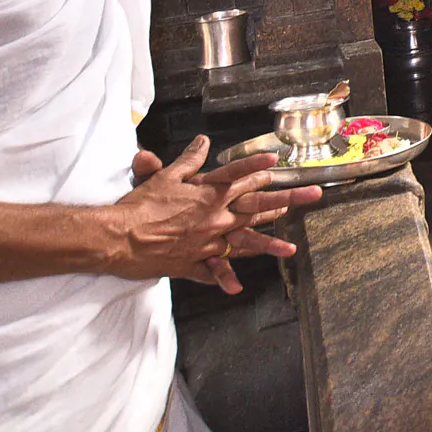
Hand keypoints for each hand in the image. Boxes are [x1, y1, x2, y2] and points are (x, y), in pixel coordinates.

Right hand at [107, 137, 322, 293]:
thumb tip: (202, 142)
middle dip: (287, 200)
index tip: (277, 161)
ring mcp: (207, 241)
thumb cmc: (139, 205)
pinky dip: (223, 279)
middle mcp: (214, 216)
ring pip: (243, 242)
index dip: (257, 166)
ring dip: (269, 244)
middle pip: (256, 206)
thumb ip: (188, 161)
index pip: (238, 176)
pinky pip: (212, 271)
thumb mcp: (164, 177)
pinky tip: (237, 288)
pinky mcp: (192, 262)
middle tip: (313, 195)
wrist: (117, 237)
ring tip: (291, 249)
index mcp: (208, 193)